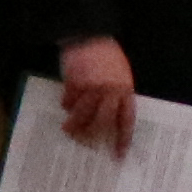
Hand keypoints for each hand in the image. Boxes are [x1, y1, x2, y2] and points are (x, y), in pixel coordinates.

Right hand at [54, 37, 137, 156]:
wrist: (90, 36)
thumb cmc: (108, 57)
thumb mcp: (122, 75)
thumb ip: (119, 94)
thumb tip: (111, 119)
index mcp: (126, 90)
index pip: (126, 120)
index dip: (123, 138)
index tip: (119, 154)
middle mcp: (111, 91)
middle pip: (103, 121)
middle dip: (94, 135)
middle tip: (85, 144)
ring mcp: (93, 86)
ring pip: (83, 113)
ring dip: (75, 124)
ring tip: (68, 130)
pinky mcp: (75, 81)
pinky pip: (70, 99)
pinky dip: (67, 104)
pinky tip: (65, 106)